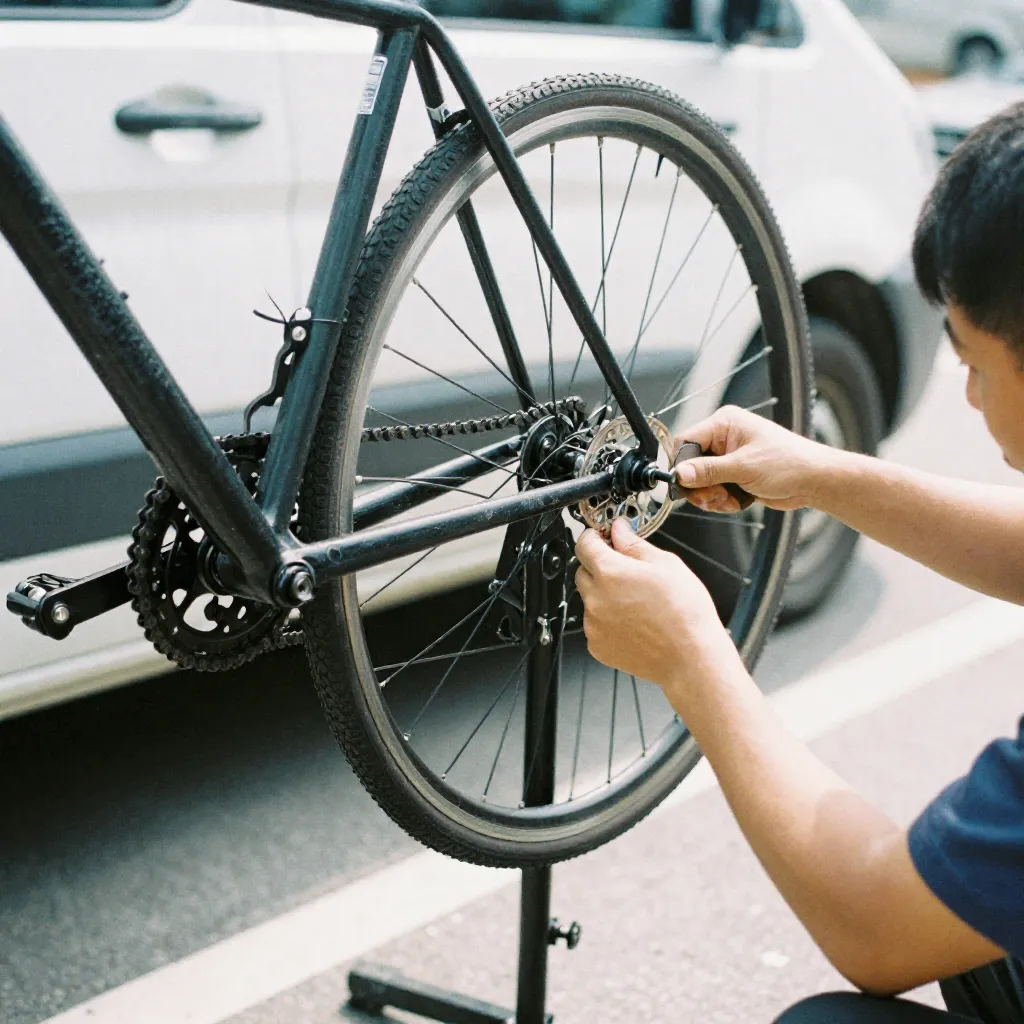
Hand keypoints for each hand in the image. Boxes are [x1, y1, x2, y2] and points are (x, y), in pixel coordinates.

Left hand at [574, 519, 738, 695]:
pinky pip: (595, 624)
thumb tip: (619, 530)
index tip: (604, 538)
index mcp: (610, 573)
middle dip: (600, 567)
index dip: (594, 537)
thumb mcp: (666, 564)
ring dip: (605, 595)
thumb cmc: (685, 613)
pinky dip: (608, 620)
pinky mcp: (597, 645)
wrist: (690, 657)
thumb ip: (634, 544)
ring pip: (590, 599)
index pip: (584, 544)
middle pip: (584, 571)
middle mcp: (595, 598)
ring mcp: (594, 624)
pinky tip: (634, 622)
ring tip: (637, 603)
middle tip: (628, 573)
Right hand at [674, 406, 831, 513]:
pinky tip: (735, 502)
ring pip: (701, 481)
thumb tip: (680, 473)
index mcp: (724, 423)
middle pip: (691, 464)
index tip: (684, 484)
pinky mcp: (734, 474)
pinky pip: (714, 489)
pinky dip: (721, 500)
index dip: (682, 465)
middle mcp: (724, 438)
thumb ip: (708, 471)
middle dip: (700, 486)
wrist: (814, 481)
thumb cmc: (789, 463)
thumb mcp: (744, 467)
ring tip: (728, 500)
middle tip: (713, 497)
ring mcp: (729, 457)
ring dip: (711, 496)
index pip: (686, 441)